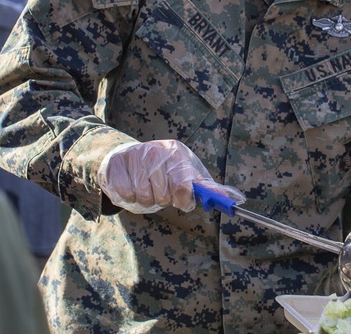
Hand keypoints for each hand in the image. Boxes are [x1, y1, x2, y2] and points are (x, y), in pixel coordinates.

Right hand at [98, 139, 244, 213]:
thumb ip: (207, 187)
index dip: (182, 198)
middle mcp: (156, 151)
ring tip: (146, 188)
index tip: (180, 200)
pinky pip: (126, 196)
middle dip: (162, 199)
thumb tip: (234, 200)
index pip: (184, 184)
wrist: (127, 157)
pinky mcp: (115, 165)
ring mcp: (134, 156)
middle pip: (162, 195)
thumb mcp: (187, 173)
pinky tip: (131, 187)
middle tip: (159, 191)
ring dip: (145, 200)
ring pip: (144, 197)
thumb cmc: (163, 170)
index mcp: (177, 152)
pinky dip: (129, 198)